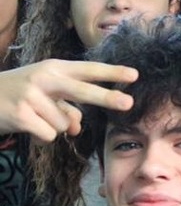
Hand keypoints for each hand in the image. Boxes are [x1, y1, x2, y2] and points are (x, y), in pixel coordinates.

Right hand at [0, 60, 137, 142]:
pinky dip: (42, 137)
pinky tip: (27, 127)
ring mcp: (30, 95)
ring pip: (64, 124)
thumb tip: (76, 129)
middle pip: (82, 91)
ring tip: (35, 117)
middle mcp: (44, 78)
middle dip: (107, 98)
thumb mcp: (45, 93)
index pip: (88, 70)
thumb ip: (67, 107)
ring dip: (54, 127)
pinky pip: (49, 135)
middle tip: (129, 103)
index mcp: (54, 68)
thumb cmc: (20, 94)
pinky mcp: (20, 114)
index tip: (135, 75)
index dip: (112, 72)